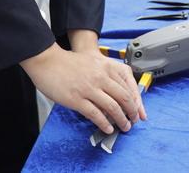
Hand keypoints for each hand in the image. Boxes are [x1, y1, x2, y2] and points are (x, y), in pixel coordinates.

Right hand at [21, 44, 145, 134]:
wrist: (49, 60)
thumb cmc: (70, 62)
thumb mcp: (95, 62)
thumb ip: (107, 74)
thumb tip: (118, 94)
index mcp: (108, 67)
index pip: (129, 87)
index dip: (136, 101)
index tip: (139, 110)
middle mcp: (101, 77)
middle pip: (124, 98)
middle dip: (131, 112)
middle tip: (133, 120)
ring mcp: (89, 88)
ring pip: (113, 107)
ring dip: (121, 120)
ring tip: (124, 127)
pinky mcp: (77, 99)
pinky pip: (95, 114)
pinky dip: (104, 123)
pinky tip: (108, 128)